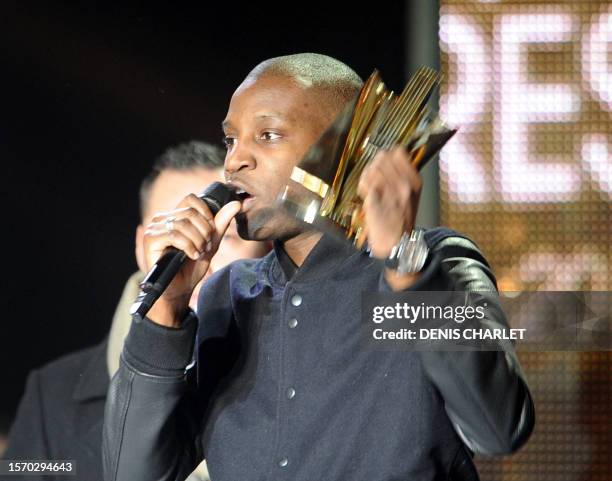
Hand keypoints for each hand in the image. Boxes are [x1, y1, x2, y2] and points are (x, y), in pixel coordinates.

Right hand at [142, 194, 240, 325]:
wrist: (180, 289)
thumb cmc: (192, 267)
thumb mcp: (211, 242)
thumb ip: (222, 222)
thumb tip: (237, 203)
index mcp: (174, 216)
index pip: (192, 199)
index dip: (206, 214)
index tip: (210, 233)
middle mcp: (162, 219)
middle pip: (190, 212)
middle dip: (204, 231)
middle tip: (205, 247)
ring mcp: (154, 228)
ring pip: (183, 224)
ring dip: (197, 240)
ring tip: (199, 252)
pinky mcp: (150, 239)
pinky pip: (174, 235)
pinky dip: (188, 246)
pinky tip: (191, 255)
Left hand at [357, 146, 421, 258]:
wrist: (397, 243)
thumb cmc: (401, 220)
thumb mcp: (410, 196)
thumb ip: (402, 177)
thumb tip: (388, 158)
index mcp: (414, 181)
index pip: (398, 152)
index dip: (387, 157)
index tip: (383, 167)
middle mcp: (404, 183)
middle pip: (382, 157)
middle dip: (374, 166)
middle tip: (373, 180)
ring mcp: (390, 190)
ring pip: (372, 168)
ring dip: (367, 176)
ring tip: (369, 188)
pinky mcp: (375, 198)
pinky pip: (365, 182)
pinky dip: (362, 187)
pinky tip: (366, 196)